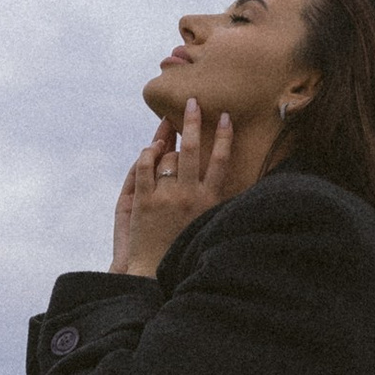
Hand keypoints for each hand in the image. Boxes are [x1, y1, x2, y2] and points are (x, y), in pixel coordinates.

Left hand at [111, 94, 235, 277]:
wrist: (156, 273)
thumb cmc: (186, 249)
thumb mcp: (210, 226)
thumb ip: (220, 203)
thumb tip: (231, 181)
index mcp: (210, 201)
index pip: (221, 161)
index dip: (224, 137)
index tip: (225, 118)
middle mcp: (190, 196)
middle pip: (195, 150)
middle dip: (194, 122)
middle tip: (194, 101)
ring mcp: (166, 197)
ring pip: (170, 156)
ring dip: (170, 134)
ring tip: (170, 120)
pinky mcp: (143, 202)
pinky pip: (145, 168)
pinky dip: (148, 155)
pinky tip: (151, 147)